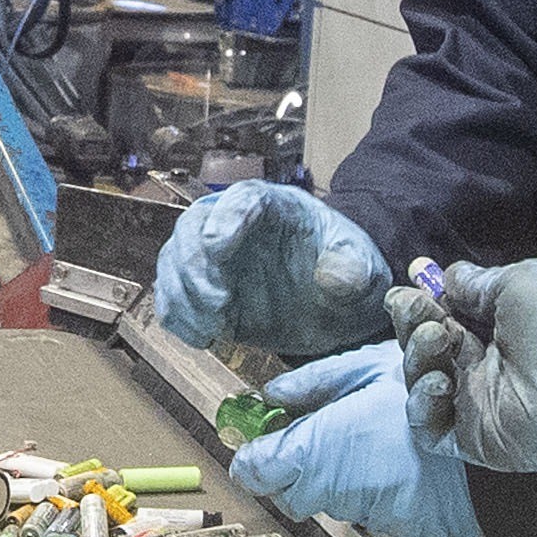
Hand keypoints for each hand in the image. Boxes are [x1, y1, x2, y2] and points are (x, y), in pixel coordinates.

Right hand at [151, 178, 391, 360]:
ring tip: (214, 328)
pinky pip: (172, 295)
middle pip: (193, 227)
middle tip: (218, 304)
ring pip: (174, 261)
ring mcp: (214, 257)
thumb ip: (353, 269)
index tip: (218, 246)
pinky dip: (178, 316)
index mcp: (278, 207)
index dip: (226, 218)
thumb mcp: (365, 270)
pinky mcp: (203, 290)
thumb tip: (332, 279)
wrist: (335, 303)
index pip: (244, 198)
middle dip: (194, 265)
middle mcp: (236, 224)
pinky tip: (204, 337)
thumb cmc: (347, 273)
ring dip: (183, 296)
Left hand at [229, 339, 484, 536]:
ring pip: (333, 503)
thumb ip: (314, 381)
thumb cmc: (431, 394)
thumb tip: (270, 393)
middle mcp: (332, 493)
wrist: (497, 451)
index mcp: (315, 452)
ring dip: (340, 480)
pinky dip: (378, 493)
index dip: (254, 456)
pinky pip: (373, 513)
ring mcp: (367, 517)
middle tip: (323, 436)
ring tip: (374, 444)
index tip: (263, 439)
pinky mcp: (401, 532)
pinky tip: (402, 465)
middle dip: (296, 469)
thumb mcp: (372, 365)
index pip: (254, 472)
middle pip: (290, 494)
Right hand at [398, 254, 536, 474]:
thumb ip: (476, 284)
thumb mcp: (518, 283)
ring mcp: (480, 405)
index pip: (448, 318)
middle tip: (415, 307)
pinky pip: (430, 429)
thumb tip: (445, 276)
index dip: (424, 302)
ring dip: (417, 358)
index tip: (411, 285)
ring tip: (437, 337)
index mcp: (502, 330)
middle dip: (414, 324)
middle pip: (428, 350)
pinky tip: (441, 382)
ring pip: (422, 385)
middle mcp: (489, 368)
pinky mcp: (477, 439)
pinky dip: (422, 405)